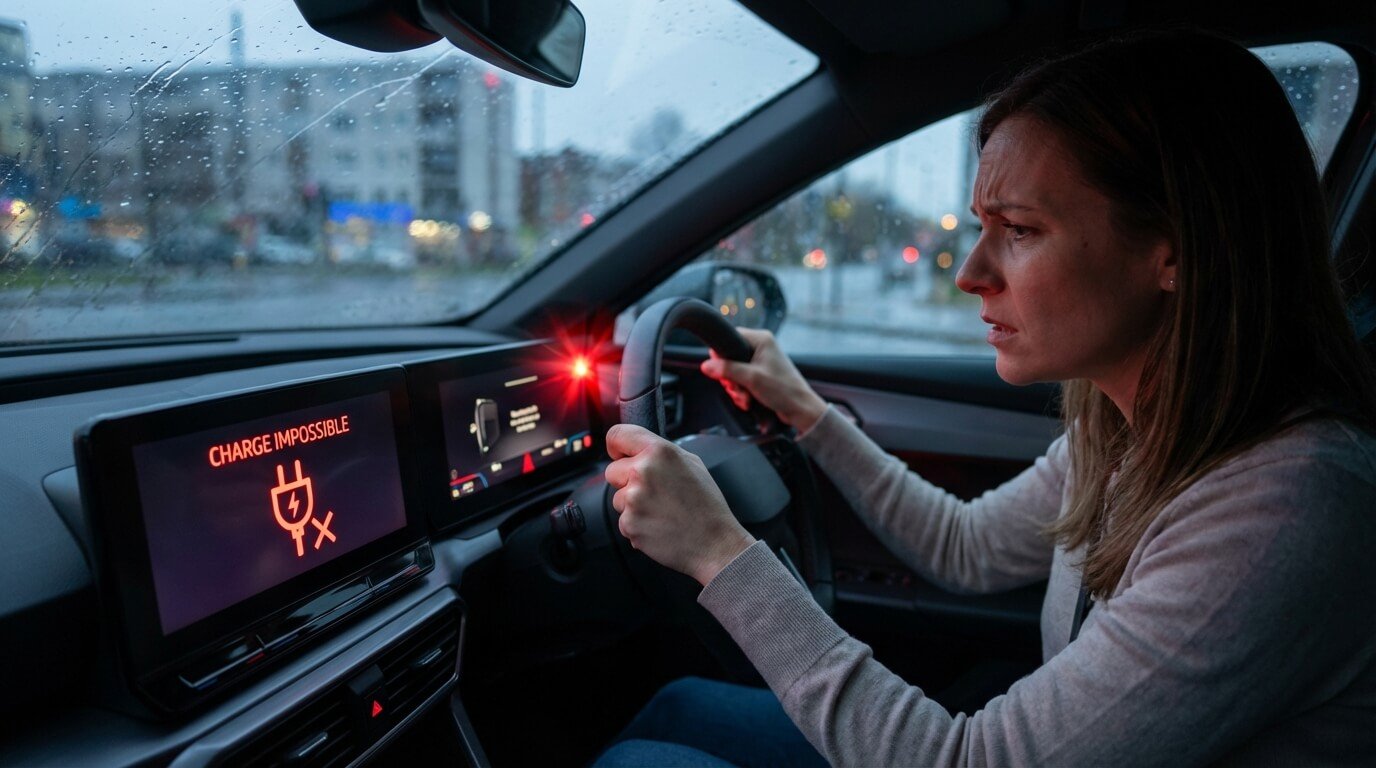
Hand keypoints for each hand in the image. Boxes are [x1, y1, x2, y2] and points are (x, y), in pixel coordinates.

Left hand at [604, 423, 755, 585]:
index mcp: (659, 452)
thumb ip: (660, 454)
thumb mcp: (691, 463)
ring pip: (617, 498)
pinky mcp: (629, 523)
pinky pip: (623, 520)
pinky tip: (658, 525)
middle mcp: (643, 471)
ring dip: (632, 505)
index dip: (616, 447)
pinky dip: (637, 525)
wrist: (715, 542)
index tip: (620, 456)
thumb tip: (638, 450)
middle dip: (626, 481)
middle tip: (653, 492)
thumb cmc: (706, 505)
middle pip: (612, 471)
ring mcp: (633, 498)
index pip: (617, 435)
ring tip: (661, 511)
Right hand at [699, 328, 827, 432]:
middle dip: (730, 378)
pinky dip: (742, 392)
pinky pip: (741, 381)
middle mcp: (761, 348)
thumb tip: (706, 365)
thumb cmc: (784, 390)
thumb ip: (727, 370)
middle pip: (729, 358)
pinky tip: (748, 401)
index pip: (730, 337)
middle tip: (737, 387)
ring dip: (736, 388)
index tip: (722, 370)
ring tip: (745, 397)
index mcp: (761, 339)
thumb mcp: (751, 378)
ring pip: (733, 372)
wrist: (800, 409)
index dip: (722, 355)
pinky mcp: (760, 376)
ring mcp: (760, 362)